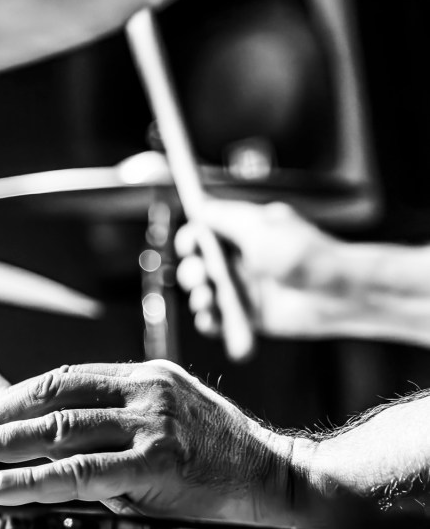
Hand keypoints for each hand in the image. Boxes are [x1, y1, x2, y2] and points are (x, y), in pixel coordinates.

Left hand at [0, 359, 295, 523]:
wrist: (278, 479)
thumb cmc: (218, 460)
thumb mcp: (164, 427)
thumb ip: (111, 431)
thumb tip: (43, 445)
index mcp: (144, 377)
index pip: (62, 380)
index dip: (13, 400)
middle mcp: (145, 391)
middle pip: (51, 400)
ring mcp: (152, 423)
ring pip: (59, 432)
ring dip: (1, 448)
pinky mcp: (159, 461)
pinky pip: (80, 471)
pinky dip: (32, 479)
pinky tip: (0, 486)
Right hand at [175, 200, 343, 339]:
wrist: (338, 293)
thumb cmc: (305, 255)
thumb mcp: (260, 228)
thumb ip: (226, 218)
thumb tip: (200, 207)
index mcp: (246, 232)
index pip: (206, 232)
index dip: (192, 240)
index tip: (190, 247)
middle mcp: (243, 260)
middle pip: (200, 265)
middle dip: (193, 272)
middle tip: (202, 278)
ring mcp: (246, 290)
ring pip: (206, 294)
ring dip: (199, 297)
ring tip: (207, 300)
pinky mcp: (251, 317)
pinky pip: (220, 320)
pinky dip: (210, 322)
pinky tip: (210, 320)